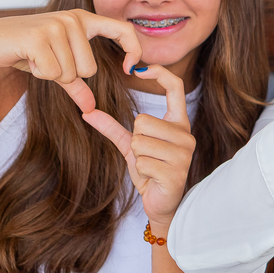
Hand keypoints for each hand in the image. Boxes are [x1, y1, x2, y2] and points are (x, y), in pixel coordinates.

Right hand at [0, 9, 141, 99]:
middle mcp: (73, 19)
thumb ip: (76, 85)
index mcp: (83, 20)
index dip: (134, 49)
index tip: (130, 69)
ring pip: (71, 73)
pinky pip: (54, 74)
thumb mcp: (56, 67)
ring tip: (36, 57)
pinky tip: (27, 58)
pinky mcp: (39, 37)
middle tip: (47, 60)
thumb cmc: (25, 52)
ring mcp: (56, 25)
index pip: (123, 29)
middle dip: (67, 75)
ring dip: (51, 74)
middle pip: (90, 69)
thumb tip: (91, 108)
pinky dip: (40, 74)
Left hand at [70, 65, 195, 226]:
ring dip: (138, 156)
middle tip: (147, 155)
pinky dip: (141, 171)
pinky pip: (143, 161)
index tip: (137, 69)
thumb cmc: (150, 171)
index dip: (158, 73)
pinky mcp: (177, 172)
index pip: (175, 88)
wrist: (162, 203)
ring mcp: (184, 153)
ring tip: (151, 166)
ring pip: (141, 141)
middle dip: (136, 139)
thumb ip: (112, 127)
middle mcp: (186, 135)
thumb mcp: (130, 146)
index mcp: (179, 124)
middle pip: (143, 120)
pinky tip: (153, 177)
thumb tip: (87, 111)